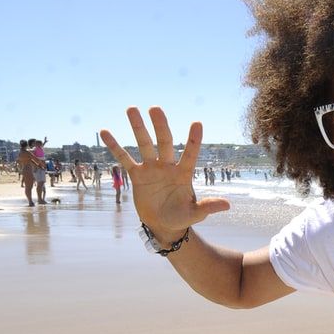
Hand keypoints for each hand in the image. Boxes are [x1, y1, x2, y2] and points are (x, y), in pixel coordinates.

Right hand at [99, 107, 229, 239]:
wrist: (164, 224)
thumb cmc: (182, 217)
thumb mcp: (195, 214)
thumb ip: (208, 207)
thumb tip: (227, 205)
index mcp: (184, 174)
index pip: (191, 153)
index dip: (194, 140)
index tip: (197, 123)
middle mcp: (168, 166)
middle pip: (164, 142)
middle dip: (160, 125)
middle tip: (155, 108)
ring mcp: (152, 169)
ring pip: (144, 144)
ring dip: (138, 127)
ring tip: (131, 109)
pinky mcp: (137, 175)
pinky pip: (125, 158)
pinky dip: (116, 146)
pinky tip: (105, 132)